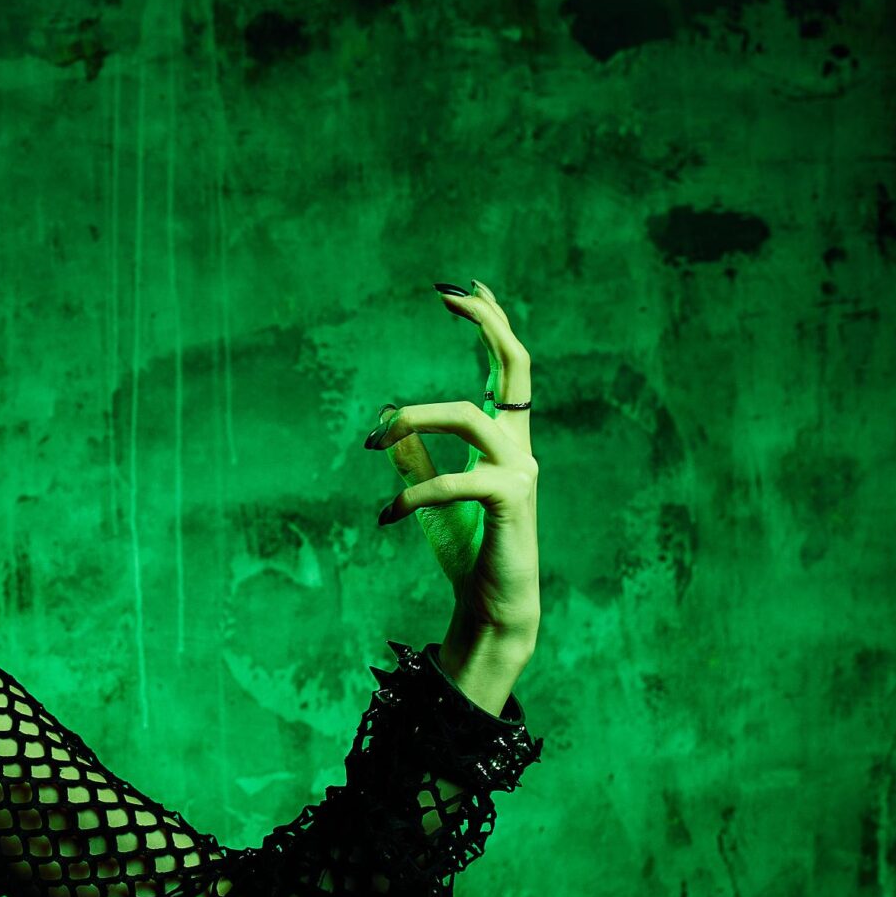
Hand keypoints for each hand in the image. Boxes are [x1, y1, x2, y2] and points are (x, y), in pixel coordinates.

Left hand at [365, 279, 541, 642]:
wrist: (491, 607)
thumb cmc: (466, 553)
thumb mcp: (430, 498)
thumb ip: (416, 458)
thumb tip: (388, 417)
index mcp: (505, 440)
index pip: (507, 369)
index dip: (490, 325)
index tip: (467, 289)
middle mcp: (520, 446)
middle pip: (516, 366)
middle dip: (486, 324)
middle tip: (447, 295)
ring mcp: (520, 471)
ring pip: (468, 415)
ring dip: (415, 418)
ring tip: (375, 440)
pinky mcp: (509, 501)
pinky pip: (454, 480)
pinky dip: (413, 493)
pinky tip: (386, 515)